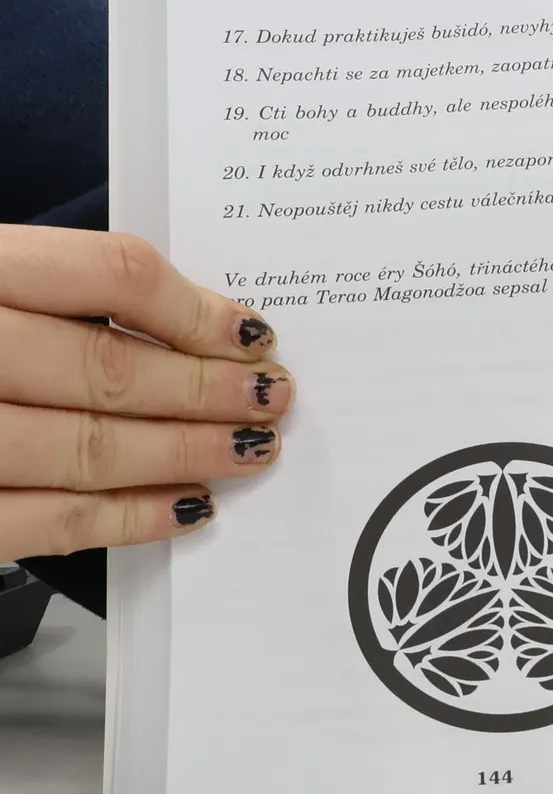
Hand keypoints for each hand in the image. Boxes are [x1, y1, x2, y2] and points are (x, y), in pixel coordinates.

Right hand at [0, 225, 292, 560]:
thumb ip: (60, 288)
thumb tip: (196, 321)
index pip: (110, 273)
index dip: (195, 308)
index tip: (255, 332)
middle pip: (106, 367)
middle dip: (206, 389)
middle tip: (274, 398)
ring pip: (81, 447)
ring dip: (181, 455)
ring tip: (247, 450)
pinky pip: (36, 521)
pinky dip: (120, 518)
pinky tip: (181, 510)